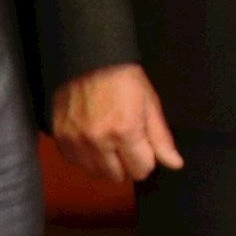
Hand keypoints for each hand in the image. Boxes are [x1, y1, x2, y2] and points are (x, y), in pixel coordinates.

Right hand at [53, 63, 184, 184]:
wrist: (88, 60)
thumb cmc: (124, 79)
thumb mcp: (150, 104)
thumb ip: (161, 139)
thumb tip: (175, 164)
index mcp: (125, 131)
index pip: (141, 170)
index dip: (146, 160)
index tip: (144, 148)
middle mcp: (98, 141)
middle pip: (118, 176)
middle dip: (127, 164)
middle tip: (127, 143)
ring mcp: (76, 140)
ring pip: (96, 173)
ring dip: (106, 163)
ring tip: (110, 142)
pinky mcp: (60, 137)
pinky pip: (75, 163)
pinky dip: (86, 157)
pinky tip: (93, 142)